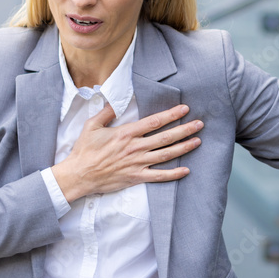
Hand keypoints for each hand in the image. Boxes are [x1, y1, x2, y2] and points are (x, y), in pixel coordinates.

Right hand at [51, 103, 202, 202]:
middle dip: (184, 130)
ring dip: (183, 148)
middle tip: (199, 124)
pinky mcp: (136, 177)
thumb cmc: (84, 150)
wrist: (79, 175)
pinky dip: (173, 174)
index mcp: (126, 133)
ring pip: (166, 155)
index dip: (172, 115)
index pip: (154, 121)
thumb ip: (106, 112)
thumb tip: (116, 100)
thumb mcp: (92, 125)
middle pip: (165, 137)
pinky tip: (186, 170)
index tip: (184, 109)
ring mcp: (137, 164)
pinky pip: (159, 176)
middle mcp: (135, 148)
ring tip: (197, 141)